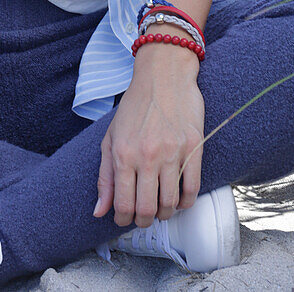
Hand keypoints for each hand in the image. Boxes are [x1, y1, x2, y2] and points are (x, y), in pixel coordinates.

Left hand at [94, 46, 204, 226]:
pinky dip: (185, 202)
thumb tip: (99, 211)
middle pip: (147, 210)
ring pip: (170, 204)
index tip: (124, 219)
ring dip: (165, 213)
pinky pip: (192, 189)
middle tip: (144, 216)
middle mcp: (147, 156)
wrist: (163, 74)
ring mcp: (172, 153)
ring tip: (161, 207)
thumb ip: (105, 176)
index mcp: (123, 154)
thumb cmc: (135, 105)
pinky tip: (179, 199)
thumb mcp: (111, 136)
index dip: (123, 220)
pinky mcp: (194, 148)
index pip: (123, 205)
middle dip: (144, 220)